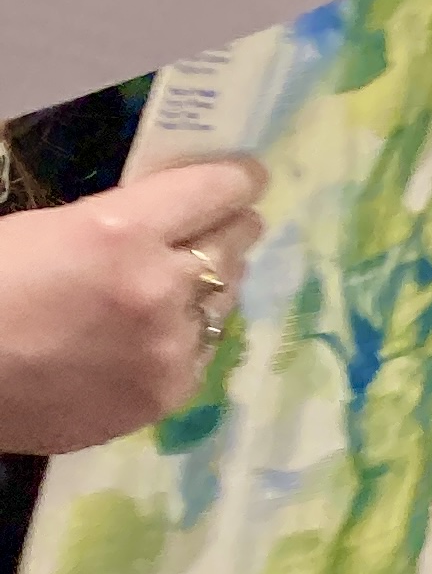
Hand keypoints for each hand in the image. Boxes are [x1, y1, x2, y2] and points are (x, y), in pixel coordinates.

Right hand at [0, 158, 264, 452]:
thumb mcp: (43, 229)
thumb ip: (116, 224)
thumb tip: (166, 221)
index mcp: (121, 231)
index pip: (215, 190)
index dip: (237, 180)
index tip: (246, 178)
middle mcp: (159, 287)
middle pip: (232, 244)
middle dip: (232, 227)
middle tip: (231, 223)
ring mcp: (167, 348)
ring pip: (223, 302)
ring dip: (212, 285)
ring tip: (195, 279)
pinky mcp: (164, 396)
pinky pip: (202, 353)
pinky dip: (190, 337)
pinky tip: (165, 333)